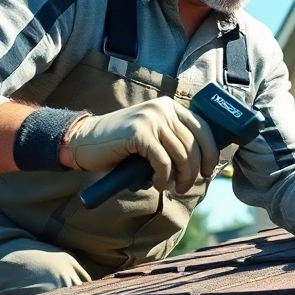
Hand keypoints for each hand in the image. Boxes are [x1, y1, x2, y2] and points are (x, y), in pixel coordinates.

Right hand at [61, 97, 218, 193]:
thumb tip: (202, 163)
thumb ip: (172, 140)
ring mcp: (151, 119)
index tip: (208, 172)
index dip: (210, 153)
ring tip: (171, 188)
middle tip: (185, 187)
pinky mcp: (139, 133)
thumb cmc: (120, 145)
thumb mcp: (152, 136)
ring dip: (179, 177)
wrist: (84, 141)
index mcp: (170, 106)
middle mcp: (163, 109)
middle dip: (194, 171)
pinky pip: (163, 162)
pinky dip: (163, 177)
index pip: (203, 128)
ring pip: (181, 155)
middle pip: (194, 145)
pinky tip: (156, 183)